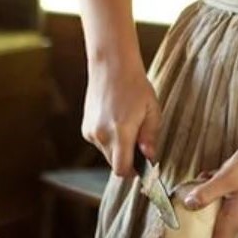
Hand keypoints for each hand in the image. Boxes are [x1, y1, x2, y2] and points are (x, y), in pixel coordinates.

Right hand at [81, 55, 161, 175]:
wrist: (112, 66)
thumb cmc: (135, 85)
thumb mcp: (152, 109)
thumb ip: (150, 136)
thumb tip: (149, 156)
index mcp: (120, 132)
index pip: (122, 169)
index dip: (134, 172)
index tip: (143, 167)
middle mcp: (101, 135)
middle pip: (114, 163)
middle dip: (128, 158)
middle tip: (140, 141)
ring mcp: (90, 132)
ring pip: (107, 153)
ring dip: (118, 148)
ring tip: (128, 124)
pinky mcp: (85, 128)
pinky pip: (100, 142)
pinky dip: (109, 139)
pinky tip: (117, 120)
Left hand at [183, 137, 237, 237]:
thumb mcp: (227, 178)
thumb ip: (206, 193)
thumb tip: (188, 205)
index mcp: (234, 221)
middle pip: (214, 233)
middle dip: (197, 224)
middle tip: (180, 213)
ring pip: (218, 214)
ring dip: (206, 204)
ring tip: (192, 189)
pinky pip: (226, 201)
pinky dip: (216, 193)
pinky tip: (210, 177)